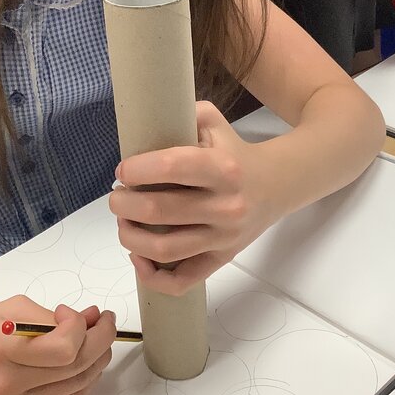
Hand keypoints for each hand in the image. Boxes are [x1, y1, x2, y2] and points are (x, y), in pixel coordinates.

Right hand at [0, 296, 115, 394]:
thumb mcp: (3, 313)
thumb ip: (48, 315)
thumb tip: (91, 318)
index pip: (63, 348)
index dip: (80, 328)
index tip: (70, 314)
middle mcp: (6, 385)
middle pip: (76, 367)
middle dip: (100, 339)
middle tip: (102, 322)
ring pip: (77, 386)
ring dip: (96, 360)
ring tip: (95, 340)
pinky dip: (82, 382)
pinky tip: (82, 365)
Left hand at [109, 101, 283, 295]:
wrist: (277, 185)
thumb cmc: (234, 151)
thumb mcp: (213, 122)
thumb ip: (182, 113)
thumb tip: (142, 122)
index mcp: (223, 168)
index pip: (171, 168)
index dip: (137, 169)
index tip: (123, 170)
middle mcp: (226, 205)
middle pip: (158, 211)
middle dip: (123, 203)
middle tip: (117, 196)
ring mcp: (224, 237)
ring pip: (164, 249)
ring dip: (130, 236)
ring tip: (123, 222)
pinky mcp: (222, 259)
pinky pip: (183, 280)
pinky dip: (153, 276)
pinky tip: (139, 257)